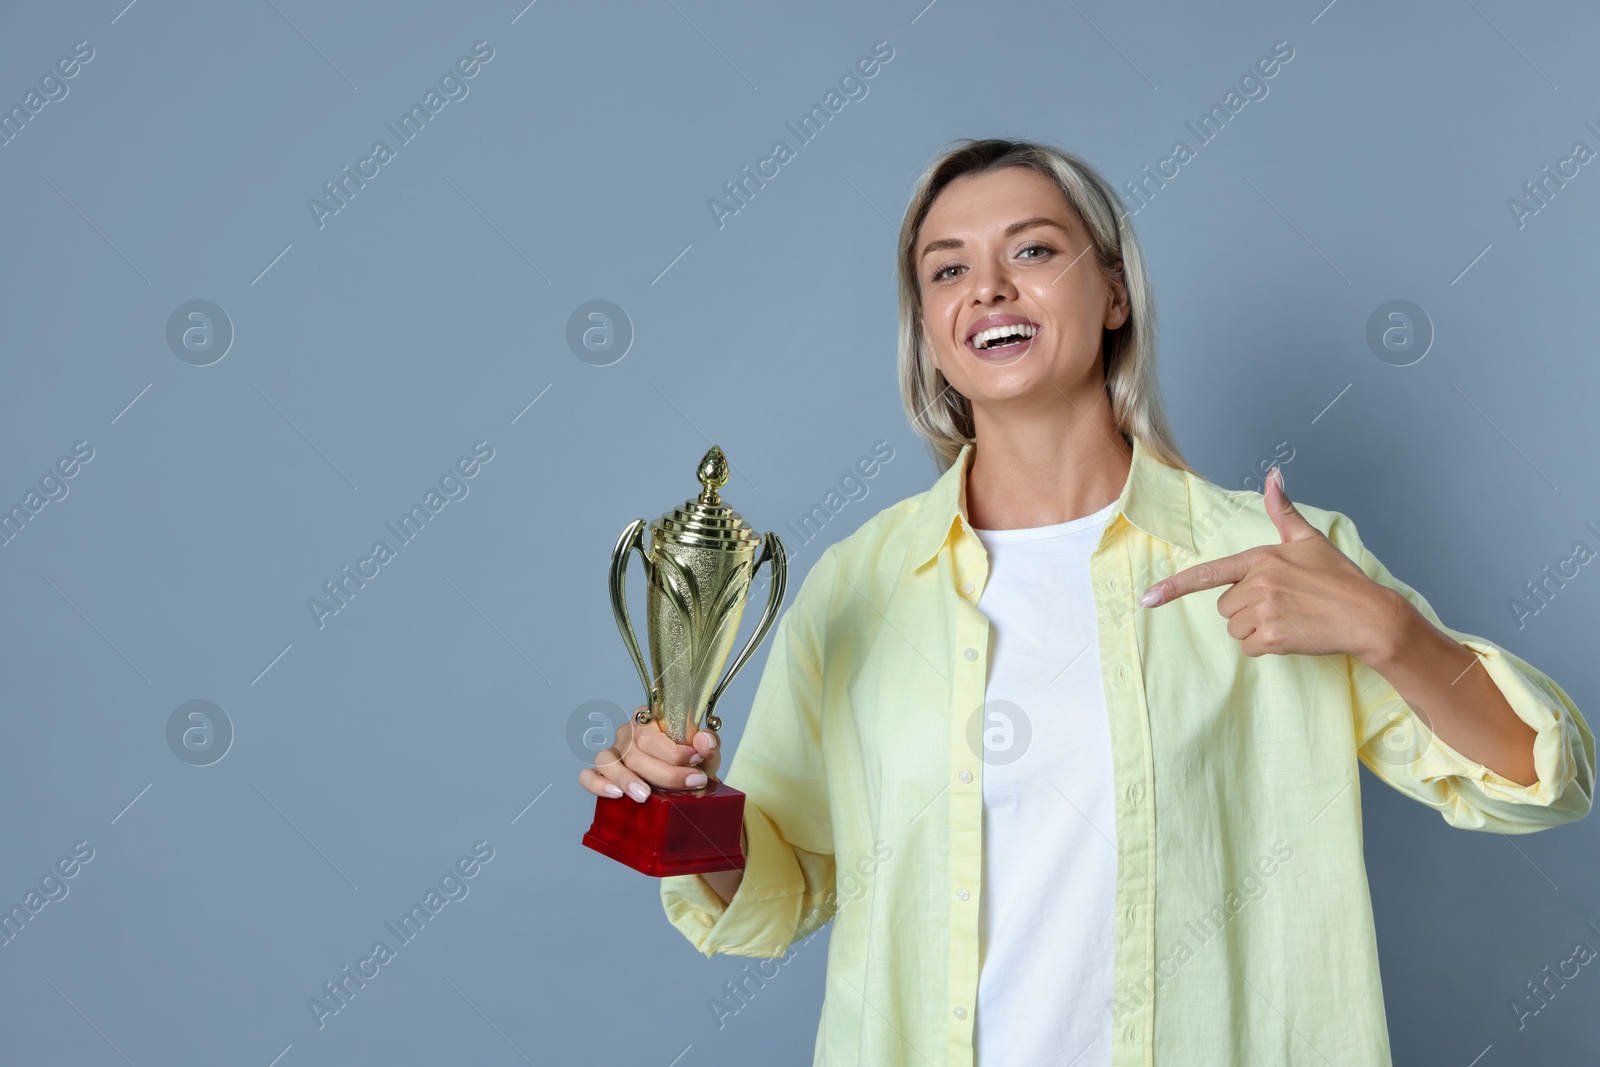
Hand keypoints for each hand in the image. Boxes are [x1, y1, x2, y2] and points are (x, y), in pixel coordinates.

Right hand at [577, 705, 721, 802]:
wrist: (687, 783)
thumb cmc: (693, 762)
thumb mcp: (706, 752)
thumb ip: (709, 743)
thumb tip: (703, 741)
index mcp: (649, 718)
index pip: (653, 733)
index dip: (674, 750)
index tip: (697, 760)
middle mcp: (627, 732)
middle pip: (634, 750)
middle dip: (664, 772)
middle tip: (691, 783)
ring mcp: (613, 753)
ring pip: (607, 761)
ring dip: (626, 779)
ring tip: (645, 796)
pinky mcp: (602, 774)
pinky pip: (588, 776)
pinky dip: (597, 784)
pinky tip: (615, 795)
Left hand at [1135, 467, 1408, 660]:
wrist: (1369, 617)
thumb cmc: (1340, 580)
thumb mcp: (1309, 540)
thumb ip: (1282, 512)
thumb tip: (1273, 475)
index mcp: (1260, 559)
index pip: (1208, 573)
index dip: (1174, 587)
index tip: (1147, 599)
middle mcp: (1258, 583)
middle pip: (1225, 607)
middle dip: (1246, 609)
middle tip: (1282, 604)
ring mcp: (1263, 611)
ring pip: (1235, 628)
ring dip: (1256, 629)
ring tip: (1289, 619)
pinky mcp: (1272, 637)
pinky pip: (1248, 648)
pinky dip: (1266, 647)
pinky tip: (1291, 634)